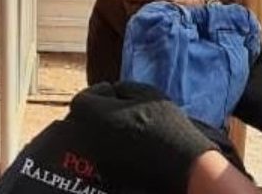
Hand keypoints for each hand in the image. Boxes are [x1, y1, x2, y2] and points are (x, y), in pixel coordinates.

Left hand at [69, 82, 216, 192]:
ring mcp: (95, 158)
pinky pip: (99, 154)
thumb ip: (123, 87)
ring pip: (88, 137)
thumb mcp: (147, 93)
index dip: (98, 92)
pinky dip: (108, 146)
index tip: (114, 92)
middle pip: (81, 120)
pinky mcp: (106, 173)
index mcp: (93, 115)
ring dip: (100, 128)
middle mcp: (87, 138)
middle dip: (96, 110)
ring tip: (124, 125)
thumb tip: (113, 91)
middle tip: (118, 107)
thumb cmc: (165, 126)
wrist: (180, 166)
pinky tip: (128, 143)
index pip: (82, 99)